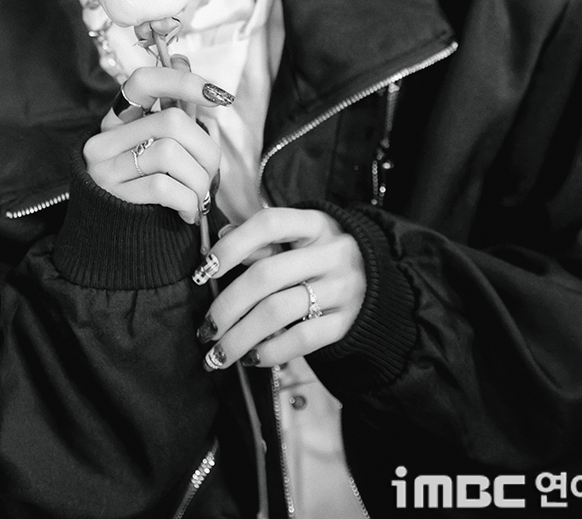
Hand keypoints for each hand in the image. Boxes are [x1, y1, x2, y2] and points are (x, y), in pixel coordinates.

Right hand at [83, 64, 231, 224]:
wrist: (113, 238)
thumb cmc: (146, 183)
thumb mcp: (156, 144)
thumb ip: (173, 109)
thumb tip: (182, 59)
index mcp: (119, 118)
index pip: (144, 81)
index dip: (182, 81)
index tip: (218, 95)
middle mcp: (105, 138)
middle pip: (171, 122)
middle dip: (205, 149)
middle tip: (210, 172)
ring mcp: (105, 167)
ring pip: (169, 153)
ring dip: (198, 180)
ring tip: (198, 196)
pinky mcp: (112, 196)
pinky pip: (163, 186)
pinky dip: (187, 201)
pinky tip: (188, 211)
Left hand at [193, 208, 365, 368]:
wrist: (378, 281)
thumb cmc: (322, 254)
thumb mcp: (301, 235)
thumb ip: (264, 237)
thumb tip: (221, 239)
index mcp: (314, 223)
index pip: (268, 224)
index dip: (231, 246)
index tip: (203, 272)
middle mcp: (331, 252)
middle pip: (266, 276)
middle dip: (226, 306)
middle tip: (204, 329)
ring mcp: (342, 288)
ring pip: (278, 311)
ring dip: (239, 337)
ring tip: (216, 354)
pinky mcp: (346, 322)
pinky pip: (301, 339)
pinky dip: (270, 351)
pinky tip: (250, 358)